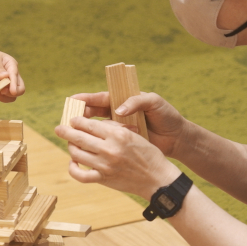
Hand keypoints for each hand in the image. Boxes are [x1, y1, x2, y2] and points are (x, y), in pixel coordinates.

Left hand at [0, 50, 24, 101]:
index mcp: (12, 66)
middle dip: (11, 93)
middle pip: (19, 89)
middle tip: (1, 92)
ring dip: (0, 97)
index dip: (14, 85)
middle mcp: (11, 77)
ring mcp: (5, 85)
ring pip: (10, 97)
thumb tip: (5, 76)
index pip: (16, 77)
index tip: (12, 92)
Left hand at [54, 113, 180, 197]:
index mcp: (118, 135)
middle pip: (78, 137)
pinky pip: (80, 175)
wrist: (157, 179)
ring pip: (76, 154)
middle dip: (65, 131)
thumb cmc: (148, 154)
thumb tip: (92, 125)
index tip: (72, 119)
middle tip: (59, 129)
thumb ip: (113, 129)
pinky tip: (73, 163)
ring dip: (70, 147)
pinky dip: (73, 168)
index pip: (89, 124)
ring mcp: (105, 165)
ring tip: (70, 144)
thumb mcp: (134, 134)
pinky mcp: (103, 179)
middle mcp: (109, 149)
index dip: (77, 121)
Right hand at [63, 91, 187, 159]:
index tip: (73, 100)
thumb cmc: (167, 116)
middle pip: (93, 113)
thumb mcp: (154, 103)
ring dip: (85, 130)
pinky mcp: (121, 142)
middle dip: (80, 115)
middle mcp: (118, 114)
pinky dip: (96, 143)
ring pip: (96, 128)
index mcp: (123, 101)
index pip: (101, 98)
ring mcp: (118, 129)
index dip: (86, 99)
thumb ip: (137, 101)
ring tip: (74, 133)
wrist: (177, 137)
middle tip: (70, 119)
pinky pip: (105, 141)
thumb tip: (119, 109)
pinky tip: (86, 147)